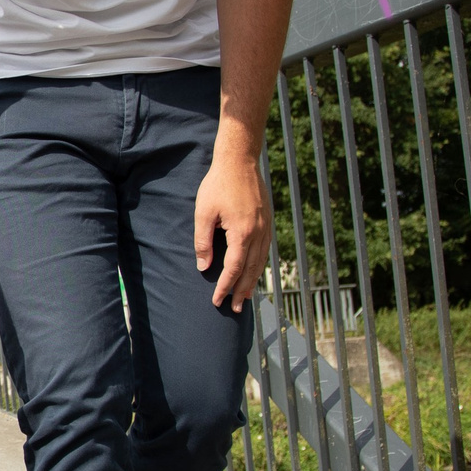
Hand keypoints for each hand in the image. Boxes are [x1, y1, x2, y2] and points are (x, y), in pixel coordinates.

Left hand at [194, 146, 271, 312]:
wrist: (239, 161)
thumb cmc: (218, 185)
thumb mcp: (203, 213)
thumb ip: (203, 242)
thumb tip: (204, 267)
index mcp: (242, 233)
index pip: (233, 268)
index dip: (225, 287)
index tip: (217, 301)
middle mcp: (258, 233)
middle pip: (250, 270)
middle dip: (241, 291)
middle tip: (235, 309)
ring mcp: (266, 227)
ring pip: (261, 262)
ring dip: (252, 282)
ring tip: (245, 298)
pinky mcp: (267, 221)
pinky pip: (265, 250)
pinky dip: (259, 266)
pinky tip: (254, 272)